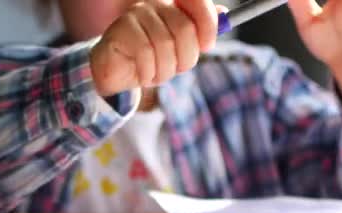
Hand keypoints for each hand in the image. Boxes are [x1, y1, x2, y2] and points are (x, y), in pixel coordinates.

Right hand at [89, 0, 223, 96]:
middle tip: (176, 69)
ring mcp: (135, 14)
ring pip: (164, 45)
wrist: (116, 73)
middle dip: (184, 58)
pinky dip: (148, 72)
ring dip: (164, 70)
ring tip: (156, 74)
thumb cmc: (150, 59)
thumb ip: (199, 31)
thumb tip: (224, 16)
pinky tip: (143, 75)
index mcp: (172, 4)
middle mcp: (154, 4)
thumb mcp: (180, 48)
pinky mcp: (120, 29)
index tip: (207, 46)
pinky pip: (145, 53)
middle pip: (184, 29)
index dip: (207, 23)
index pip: (196, 1)